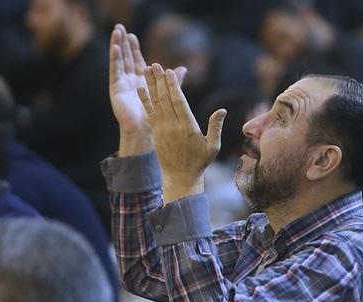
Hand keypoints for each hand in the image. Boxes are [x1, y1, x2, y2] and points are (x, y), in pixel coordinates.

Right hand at [108, 24, 185, 155]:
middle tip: (120, 27)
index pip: (136, 61)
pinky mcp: (116, 90)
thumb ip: (175, 81)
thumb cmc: (160, 120)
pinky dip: (115, 59)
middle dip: (123, 43)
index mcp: (142, 83)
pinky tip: (115, 47)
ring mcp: (122, 85)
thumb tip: (184, 68)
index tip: (133, 36)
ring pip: (119, 61)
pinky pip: (115, 71)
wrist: (149, 133)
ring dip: (117, 46)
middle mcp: (131, 82)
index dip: (134, 49)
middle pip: (126, 58)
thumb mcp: (169, 95)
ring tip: (116, 31)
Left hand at [137, 63, 226, 202]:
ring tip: (147, 69)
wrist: (180, 177)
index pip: (179, 102)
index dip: (173, 86)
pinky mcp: (156, 132)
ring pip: (156, 103)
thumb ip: (215, 127)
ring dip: (151, 85)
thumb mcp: (212, 147)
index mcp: (188, 128)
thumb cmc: (200, 162)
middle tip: (155, 64)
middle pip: (165, 99)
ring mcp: (162, 129)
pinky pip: (149, 113)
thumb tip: (221, 110)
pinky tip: (140, 88)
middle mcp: (172, 127)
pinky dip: (145, 100)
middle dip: (160, 80)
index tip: (170, 71)